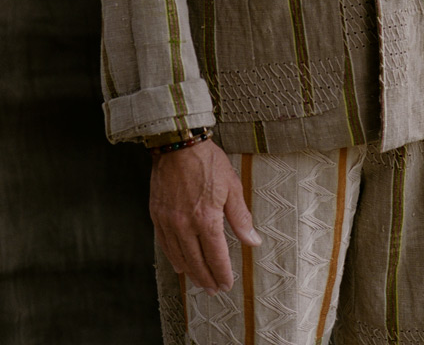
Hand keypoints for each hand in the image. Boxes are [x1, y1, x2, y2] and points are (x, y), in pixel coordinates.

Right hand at [149, 140, 260, 293]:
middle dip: (207, 279)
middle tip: (215, 289)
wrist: (179, 145)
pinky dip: (174, 258)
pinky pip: (165, 245)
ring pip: (179, 257)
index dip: (222, 273)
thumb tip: (254, 241)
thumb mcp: (232, 187)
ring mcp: (168, 222)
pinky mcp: (157, 216)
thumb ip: (241, 218)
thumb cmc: (209, 163)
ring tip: (200, 282)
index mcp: (206, 218)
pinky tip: (180, 265)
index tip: (228, 284)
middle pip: (196, 262)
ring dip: (191, 273)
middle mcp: (185, 225)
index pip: (216, 256)